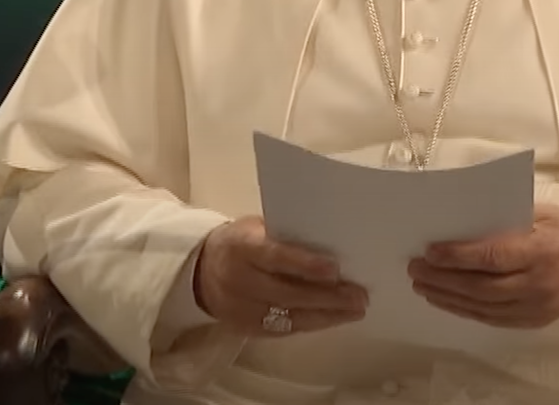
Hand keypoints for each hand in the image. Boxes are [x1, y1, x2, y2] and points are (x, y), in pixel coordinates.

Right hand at [194, 215, 367, 336]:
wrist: (200, 271)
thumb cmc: (241, 241)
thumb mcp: (256, 228)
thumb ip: (285, 237)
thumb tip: (331, 244)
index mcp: (242, 247)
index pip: (275, 257)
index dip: (305, 265)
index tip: (335, 269)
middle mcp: (239, 281)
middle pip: (286, 293)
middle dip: (326, 297)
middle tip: (359, 297)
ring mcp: (240, 310)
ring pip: (287, 317)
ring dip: (325, 315)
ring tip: (354, 311)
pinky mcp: (244, 329)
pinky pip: (282, 331)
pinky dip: (310, 324)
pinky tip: (332, 319)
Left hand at [407, 203, 558, 328]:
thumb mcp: (541, 212)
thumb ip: (505, 220)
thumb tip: (459, 222)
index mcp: (541, 250)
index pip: (492, 257)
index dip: (458, 256)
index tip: (430, 251)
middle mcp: (538, 284)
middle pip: (481, 287)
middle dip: (443, 279)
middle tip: (415, 268)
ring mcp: (537, 307)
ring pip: (483, 307)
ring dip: (448, 298)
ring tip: (422, 285)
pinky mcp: (534, 321)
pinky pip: (493, 319)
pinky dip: (465, 310)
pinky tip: (446, 300)